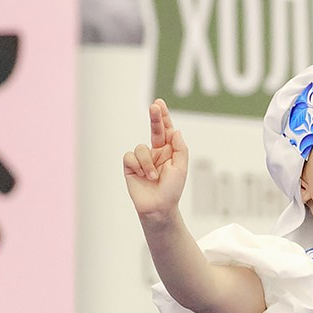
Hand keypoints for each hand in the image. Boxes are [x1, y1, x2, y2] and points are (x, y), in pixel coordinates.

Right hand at [122, 99, 188, 219]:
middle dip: (154, 118)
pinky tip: (144, 177)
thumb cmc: (172, 190)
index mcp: (168, 151)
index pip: (166, 130)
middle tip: (154, 106)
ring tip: (153, 177)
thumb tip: (175, 130)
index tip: (159, 104)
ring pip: (141, 148)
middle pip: (154, 129)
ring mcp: (142, 159)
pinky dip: (139, 166)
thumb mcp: (181, 168)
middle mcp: (155, 152)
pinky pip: (131, 156)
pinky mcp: (130, 166)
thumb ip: (180, 148)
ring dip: (148, 163)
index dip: (163, 117)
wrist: (159, 208)